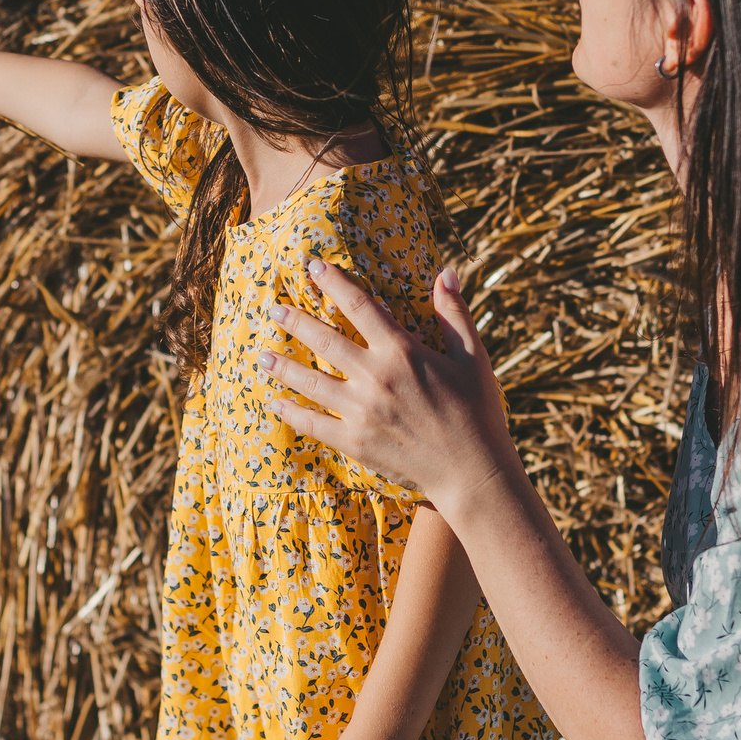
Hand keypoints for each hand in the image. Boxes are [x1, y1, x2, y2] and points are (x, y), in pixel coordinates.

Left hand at [261, 260, 518, 513]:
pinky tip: (274, 402)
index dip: (333, 282)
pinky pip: (313, 423)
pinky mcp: (354, 442)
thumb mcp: (472, 356)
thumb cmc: (478, 411)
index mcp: (402, 350)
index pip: (359, 305)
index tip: (312, 267)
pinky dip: (290, 412)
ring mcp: (361, 411)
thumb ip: (453, 313)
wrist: (473, 472)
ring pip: (310, 381)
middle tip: (273, 309)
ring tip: (262, 354)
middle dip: (295, 321)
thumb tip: (445, 271)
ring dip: (283, 366)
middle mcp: (375, 376)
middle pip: (324, 340)